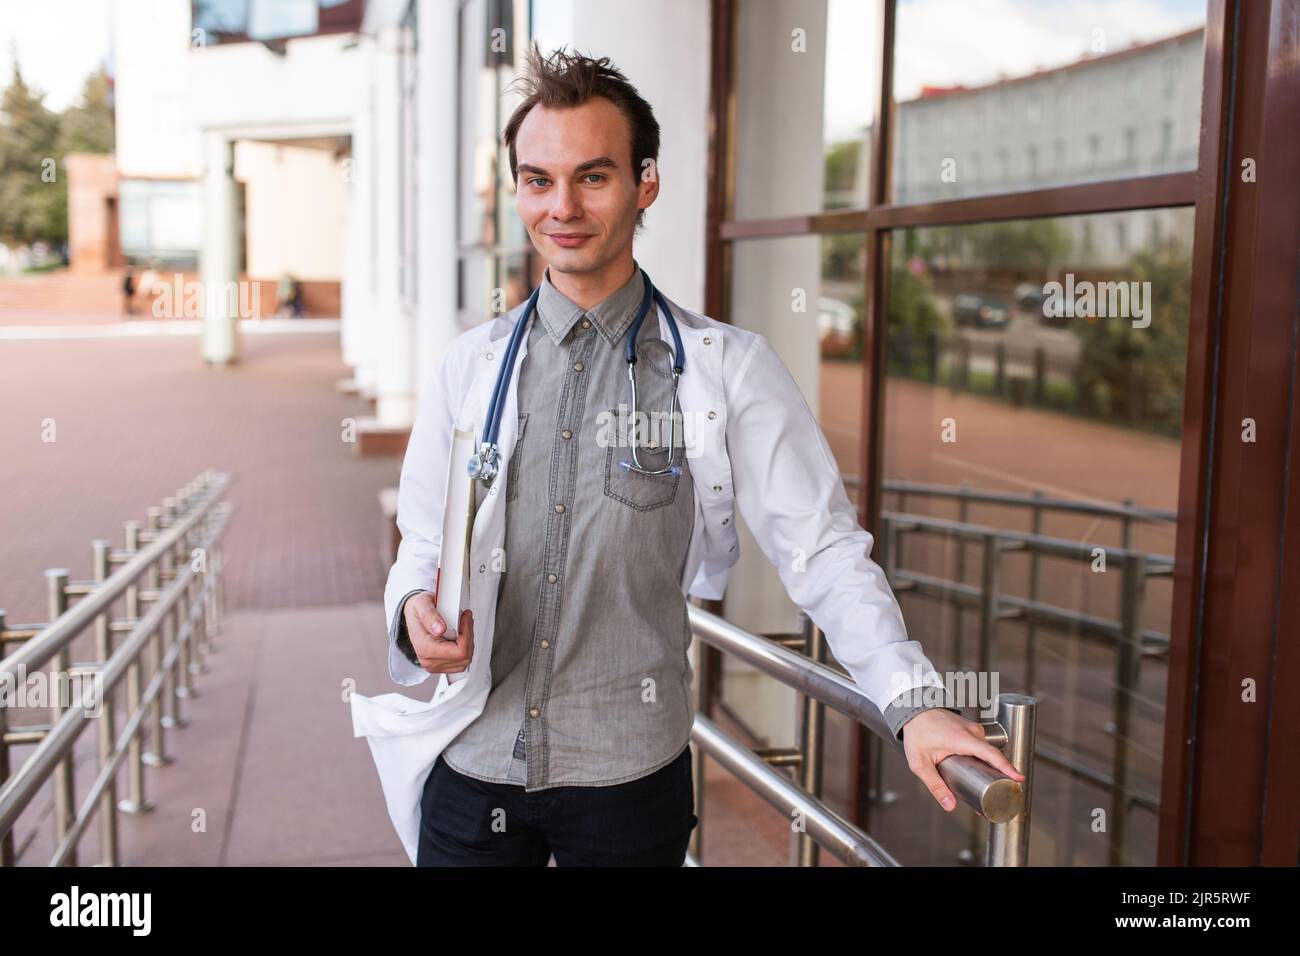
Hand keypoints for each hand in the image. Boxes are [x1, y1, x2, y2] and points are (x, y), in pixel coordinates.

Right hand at [403, 592, 473, 674]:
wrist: (413, 616)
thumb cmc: (417, 610)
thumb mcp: (421, 604)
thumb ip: (429, 615)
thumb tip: (440, 629)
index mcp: (425, 648)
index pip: (459, 651)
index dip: (467, 633)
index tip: (465, 617)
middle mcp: (429, 661)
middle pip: (465, 657)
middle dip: (468, 636)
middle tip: (463, 620)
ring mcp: (435, 666)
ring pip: (465, 660)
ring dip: (467, 642)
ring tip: (460, 628)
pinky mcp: (440, 666)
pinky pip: (461, 662)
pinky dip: (464, 648)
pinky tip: (458, 637)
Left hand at [900, 709, 1025, 811]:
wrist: (914, 710)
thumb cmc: (917, 733)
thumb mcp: (920, 763)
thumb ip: (935, 785)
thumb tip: (950, 806)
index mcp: (964, 739)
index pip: (992, 754)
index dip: (1007, 767)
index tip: (1019, 778)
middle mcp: (973, 732)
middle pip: (993, 756)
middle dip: (999, 775)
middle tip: (999, 793)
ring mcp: (973, 728)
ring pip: (988, 752)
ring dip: (990, 767)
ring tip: (988, 785)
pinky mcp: (971, 729)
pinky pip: (983, 746)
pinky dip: (984, 758)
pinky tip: (980, 770)